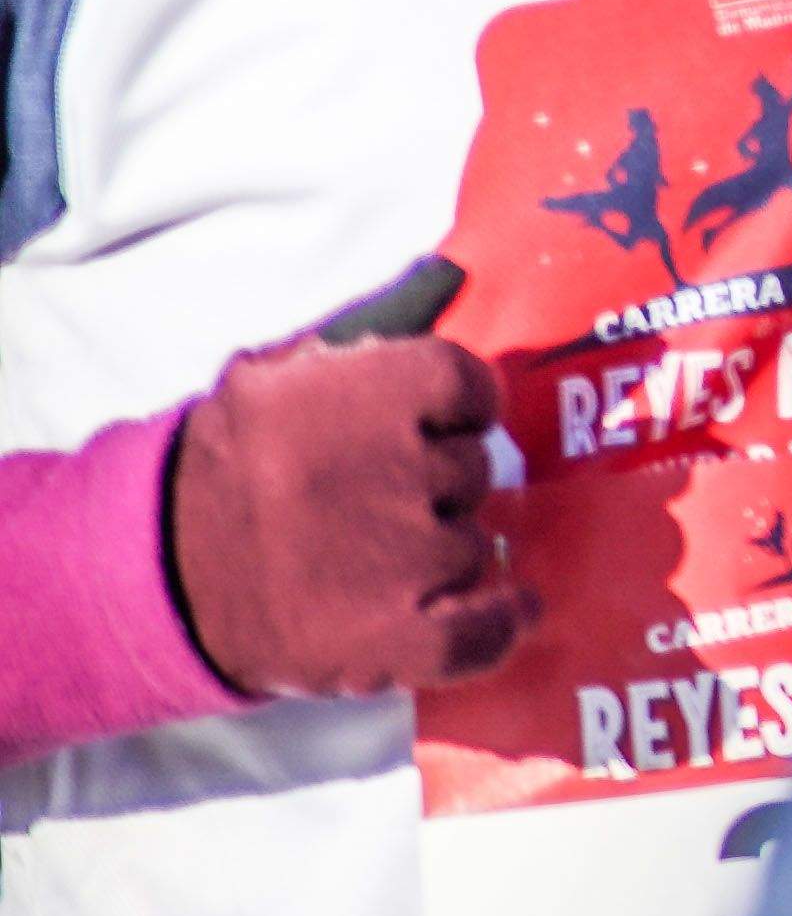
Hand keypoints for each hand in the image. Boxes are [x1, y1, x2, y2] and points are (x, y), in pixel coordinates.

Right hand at [166, 318, 532, 701]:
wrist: (154, 575)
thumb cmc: (229, 467)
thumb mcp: (278, 378)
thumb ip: (363, 337)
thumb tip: (451, 276)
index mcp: (351, 398)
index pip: (465, 384)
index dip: (460, 406)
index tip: (441, 422)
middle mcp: (382, 473)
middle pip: (471, 469)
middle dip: (437, 482)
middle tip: (378, 500)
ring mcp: (391, 560)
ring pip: (473, 544)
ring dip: (443, 550)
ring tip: (378, 558)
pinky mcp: (384, 639)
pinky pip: (482, 631)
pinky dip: (504, 621)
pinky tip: (514, 606)